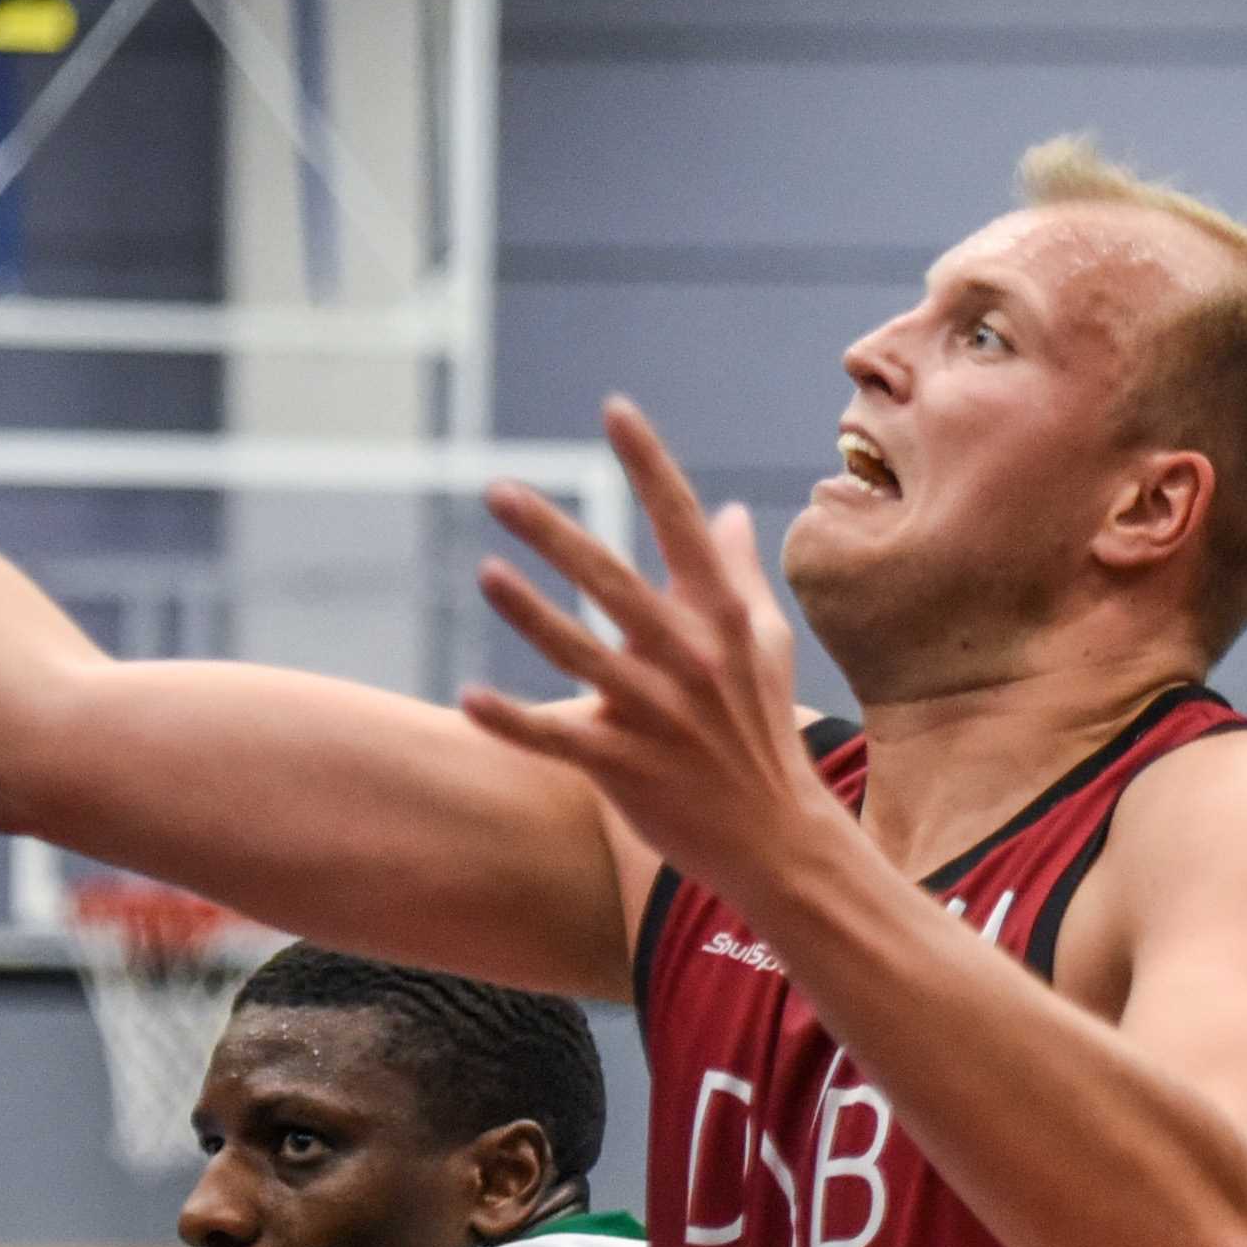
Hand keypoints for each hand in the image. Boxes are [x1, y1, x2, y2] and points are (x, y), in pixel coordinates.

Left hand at [461, 399, 838, 910]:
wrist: (778, 837)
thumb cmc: (761, 732)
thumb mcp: (765, 647)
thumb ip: (739, 577)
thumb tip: (730, 513)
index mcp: (720, 617)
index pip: (681, 524)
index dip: (648, 465)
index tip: (615, 409)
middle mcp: (688, 656)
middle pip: (613, 582)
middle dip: (556, 535)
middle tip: (499, 489)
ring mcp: (656, 713)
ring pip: (582, 655)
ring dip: (532, 615)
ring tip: (486, 573)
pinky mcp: (625, 766)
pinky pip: (559, 739)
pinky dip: (513, 721)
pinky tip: (468, 698)